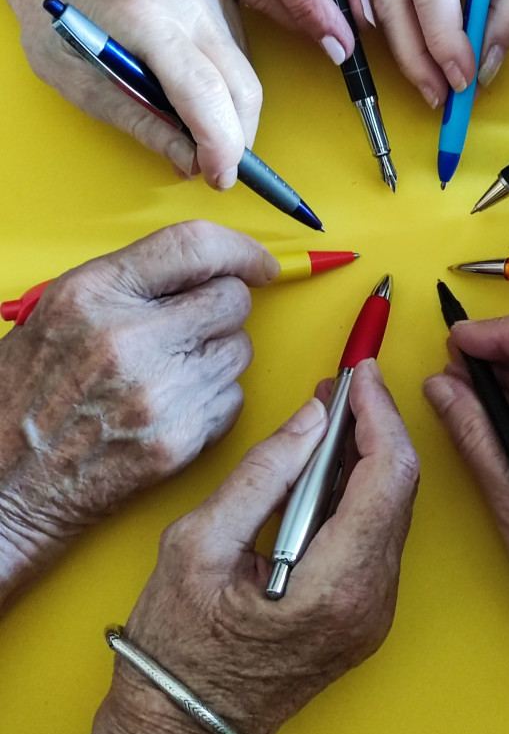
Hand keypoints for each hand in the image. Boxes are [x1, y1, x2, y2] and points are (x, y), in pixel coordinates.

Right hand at [0, 220, 275, 609]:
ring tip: (172, 370)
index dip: (240, 249)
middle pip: (231, 298)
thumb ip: (129, 283)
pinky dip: (214, 400)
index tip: (257, 263)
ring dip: (218, 355)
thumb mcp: (55, 315)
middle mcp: (128, 339)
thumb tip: (204, 267)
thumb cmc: (23, 399)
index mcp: (92, 295)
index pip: (194, 245)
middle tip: (194, 325)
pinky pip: (233, 398)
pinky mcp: (177, 440)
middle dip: (223, 307)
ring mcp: (157, 393)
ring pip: (239, 349)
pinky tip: (173, 406)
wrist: (5, 488)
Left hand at [19, 0, 260, 187]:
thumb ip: (141, 124)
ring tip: (200, 138)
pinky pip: (243, 66)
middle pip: (240, 88)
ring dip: (234, 120)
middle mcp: (186, 4)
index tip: (220, 178)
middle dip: (236, 140)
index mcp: (145, 20)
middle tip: (215, 171)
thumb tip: (191, 163)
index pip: (204, 91)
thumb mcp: (81, 87)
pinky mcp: (222, 5)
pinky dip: (230, 97)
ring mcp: (209, 0)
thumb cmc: (58, 29)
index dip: (220, 143)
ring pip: (247, 80)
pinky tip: (200, 105)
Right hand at [79, 360, 417, 733]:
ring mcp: (373, 609)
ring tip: (332, 413)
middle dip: (375, 424)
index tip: (360, 372)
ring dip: (367, 453)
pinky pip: (375, 531)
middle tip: (343, 382)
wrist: (186, 725)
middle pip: (399, 487)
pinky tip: (328, 462)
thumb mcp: (199, 545)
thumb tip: (311, 418)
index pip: (388, 475)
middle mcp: (371, 599)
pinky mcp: (363, 609)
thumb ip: (262, 473)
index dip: (378, 413)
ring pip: (391, 506)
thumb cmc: (181, 647)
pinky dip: (358, 488)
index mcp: (337, 584)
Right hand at [373, 0, 508, 107]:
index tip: (464, 79)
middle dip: (419, 58)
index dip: (443, 40)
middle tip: (446, 99)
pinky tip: (429, 61)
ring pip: (384, 6)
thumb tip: (482, 70)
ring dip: (410, 53)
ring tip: (439, 89)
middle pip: (395, 1)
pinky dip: (408, 33)